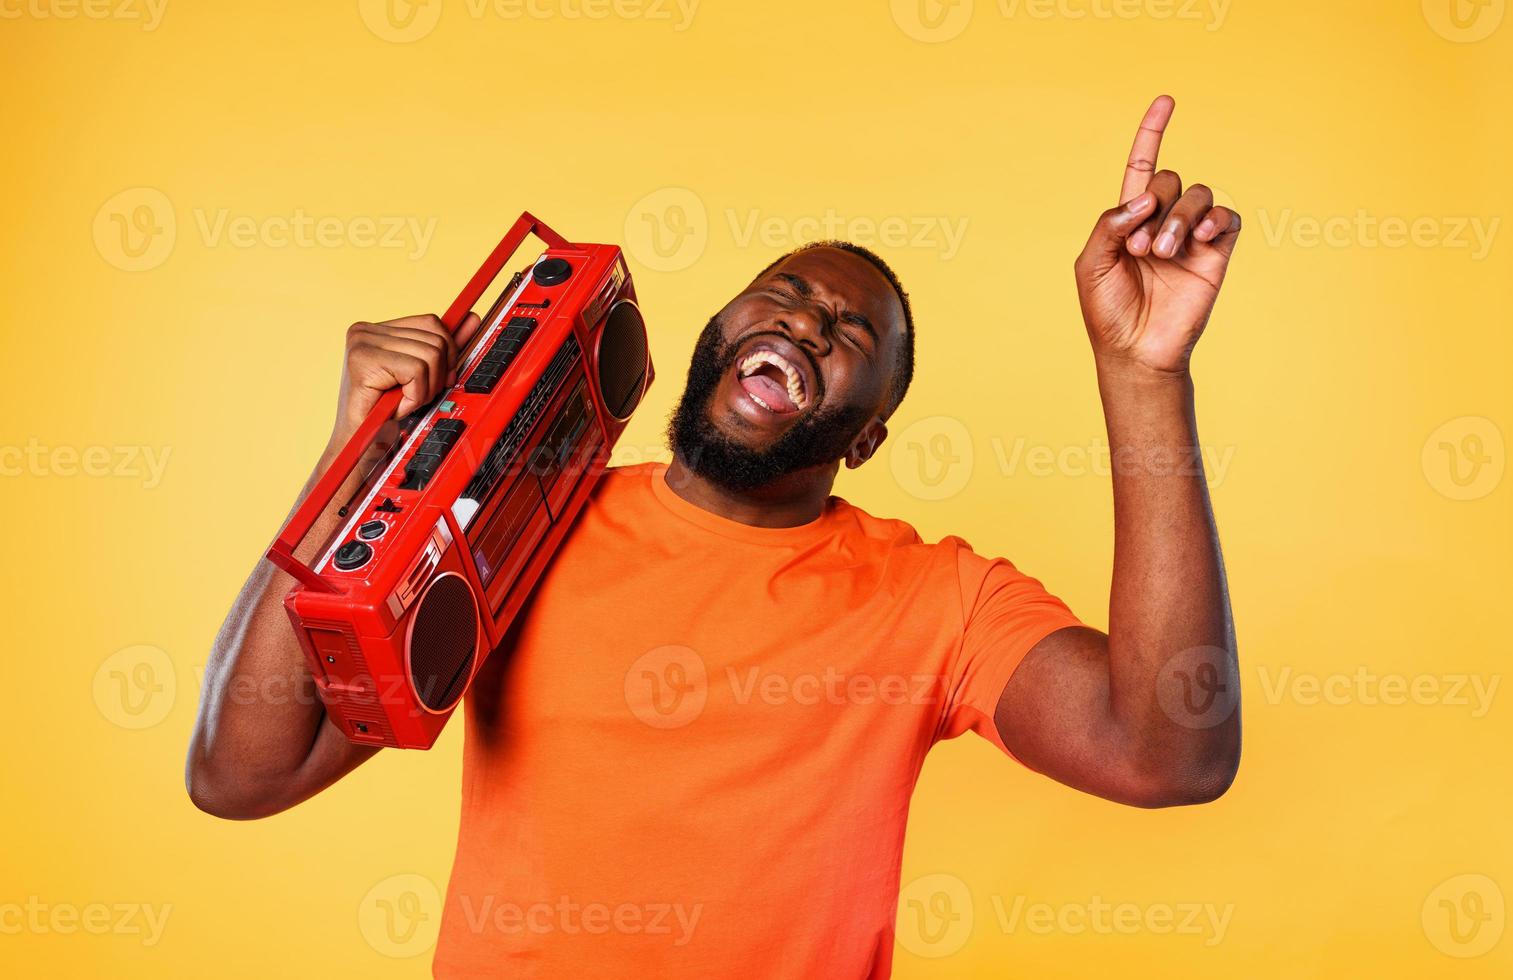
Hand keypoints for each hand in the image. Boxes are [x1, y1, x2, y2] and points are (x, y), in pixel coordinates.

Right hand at [329, 312, 480, 446]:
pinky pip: (416, 371)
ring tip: (404, 401)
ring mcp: (362, 343)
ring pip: (430, 356)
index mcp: (377, 329)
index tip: (447, 373)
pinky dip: (415, 395)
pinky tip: (398, 405)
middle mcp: (365, 331)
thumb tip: (471, 319)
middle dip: (438, 375)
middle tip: (417, 395)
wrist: (360, 445)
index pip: (431, 323)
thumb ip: (443, 347)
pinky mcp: (363, 360)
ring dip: (425, 389)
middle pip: (435, 339)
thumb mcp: (422, 375)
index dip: (447, 352)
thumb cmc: (386, 414)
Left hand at [1073, 96, 1240, 376]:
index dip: (1153, 134)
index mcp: (1129, 220)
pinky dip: (1215, 220)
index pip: (1144, 167)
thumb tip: (1143, 198)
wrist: (1136, 351)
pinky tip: (1200, 239)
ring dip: (1179, 219)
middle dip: (1154, 207)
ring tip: (1163, 253)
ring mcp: (1191, 237)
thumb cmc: (1108, 312)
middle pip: (1171, 180)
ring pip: (1198, 195)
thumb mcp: (1091, 264)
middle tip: (1141, 248)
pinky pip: (1228, 218)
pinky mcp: (1216, 254)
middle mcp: (1162, 222)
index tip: (1166, 101)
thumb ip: (1110, 224)